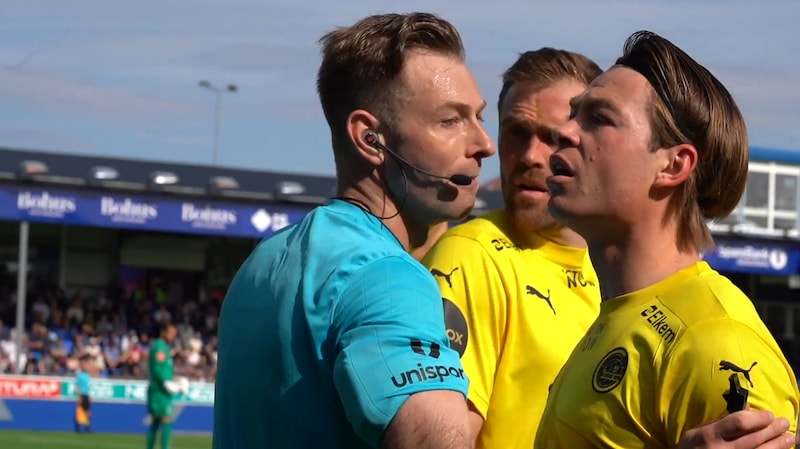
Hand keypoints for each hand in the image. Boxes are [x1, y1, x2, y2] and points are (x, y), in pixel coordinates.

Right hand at [678, 404, 795, 448]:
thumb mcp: (697, 432)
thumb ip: (719, 422)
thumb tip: (745, 410)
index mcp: (711, 435)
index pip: (739, 423)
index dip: (758, 418)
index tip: (768, 414)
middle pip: (755, 438)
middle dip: (773, 430)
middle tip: (784, 422)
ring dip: (778, 445)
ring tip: (789, 438)